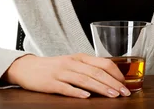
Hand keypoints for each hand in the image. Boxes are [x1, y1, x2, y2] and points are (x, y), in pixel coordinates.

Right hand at [2, 53, 130, 98]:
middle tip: (124, 92)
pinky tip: (86, 96)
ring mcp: (61, 72)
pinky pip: (66, 87)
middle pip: (96, 72)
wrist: (27, 67)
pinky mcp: (51, 82)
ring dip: (100, 88)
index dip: (116, 73)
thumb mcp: (72, 63)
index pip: (103, 62)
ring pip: (84, 79)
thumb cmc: (53, 67)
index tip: (126, 83)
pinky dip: (77, 92)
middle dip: (113, 83)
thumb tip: (110, 78)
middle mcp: (72, 63)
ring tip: (112, 95)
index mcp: (80, 57)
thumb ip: (88, 68)